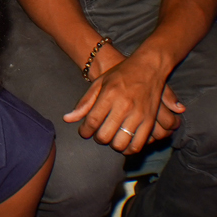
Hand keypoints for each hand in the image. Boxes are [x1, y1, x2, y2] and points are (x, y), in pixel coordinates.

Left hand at [64, 49, 185, 151]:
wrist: (149, 67)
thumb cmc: (122, 74)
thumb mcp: (100, 83)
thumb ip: (84, 103)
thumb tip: (67, 119)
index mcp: (109, 95)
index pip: (92, 121)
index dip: (84, 131)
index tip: (84, 132)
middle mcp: (124, 106)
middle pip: (105, 136)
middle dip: (98, 138)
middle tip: (98, 133)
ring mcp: (138, 115)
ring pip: (120, 144)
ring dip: (112, 144)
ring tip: (112, 137)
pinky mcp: (150, 121)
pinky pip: (137, 145)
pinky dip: (128, 149)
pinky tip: (124, 142)